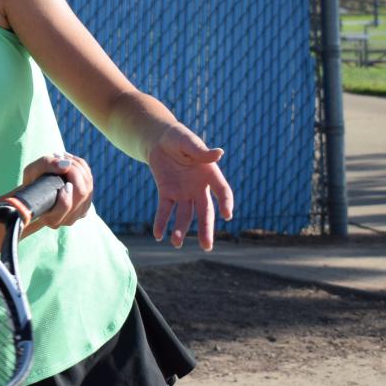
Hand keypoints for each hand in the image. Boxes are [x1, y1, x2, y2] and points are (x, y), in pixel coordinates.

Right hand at [15, 151, 92, 230]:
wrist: (36, 192)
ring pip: (88, 188)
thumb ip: (46, 165)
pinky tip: (71, 162)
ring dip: (77, 167)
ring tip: (63, 157)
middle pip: (81, 193)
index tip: (61, 176)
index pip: (65, 206)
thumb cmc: (32, 184)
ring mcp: (79, 214)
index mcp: (51, 218)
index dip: (66, 191)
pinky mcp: (86, 206)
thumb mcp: (31, 171)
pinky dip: (82, 169)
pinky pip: (90, 184)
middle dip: (73, 170)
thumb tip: (66, 164)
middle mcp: (67, 220)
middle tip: (60, 157)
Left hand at [148, 123, 233, 250]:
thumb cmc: (179, 138)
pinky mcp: (167, 193)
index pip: (222, 191)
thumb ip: (202, 151)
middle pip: (205, 212)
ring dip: (181, 229)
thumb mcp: (189, 142)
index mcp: (210, 174)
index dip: (226, 202)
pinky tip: (158, 235)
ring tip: (176, 243)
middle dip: (206, 229)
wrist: (160, 140)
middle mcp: (199, 188)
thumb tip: (219, 153)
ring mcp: (183, 193)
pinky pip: (165, 210)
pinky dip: (162, 222)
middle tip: (207, 246)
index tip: (228, 215)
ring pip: (185, 215)